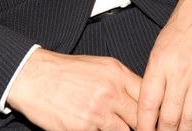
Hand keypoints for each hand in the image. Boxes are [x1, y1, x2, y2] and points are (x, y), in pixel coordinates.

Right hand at [7, 49, 141, 130]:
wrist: (35, 77)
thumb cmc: (66, 71)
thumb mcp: (100, 66)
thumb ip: (122, 81)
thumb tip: (141, 96)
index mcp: (117, 74)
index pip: (148, 95)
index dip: (153, 110)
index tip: (155, 119)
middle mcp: (110, 92)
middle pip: (140, 118)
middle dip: (143, 126)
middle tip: (146, 128)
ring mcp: (97, 113)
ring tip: (118, 126)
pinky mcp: (82, 129)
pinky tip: (99, 128)